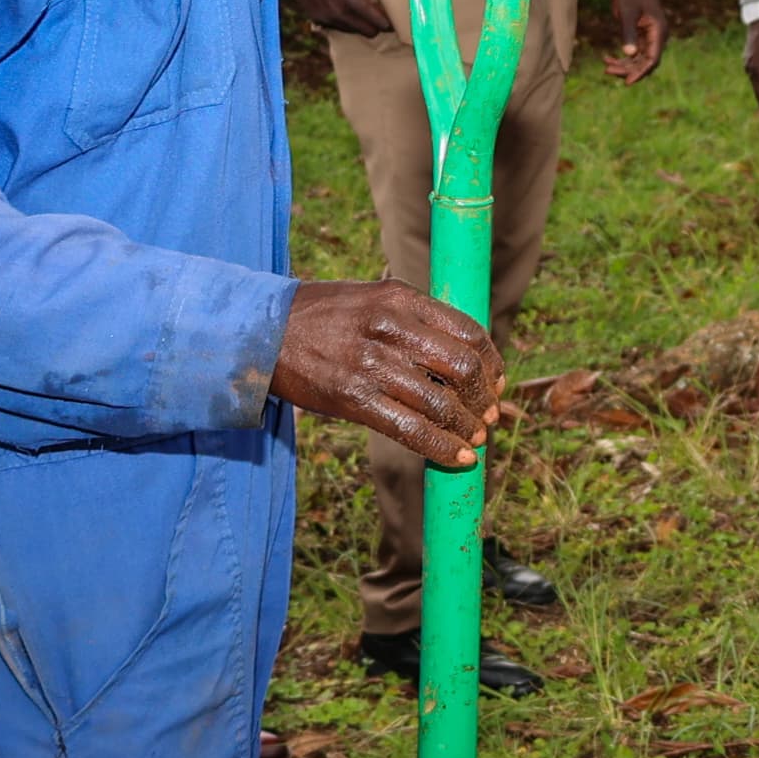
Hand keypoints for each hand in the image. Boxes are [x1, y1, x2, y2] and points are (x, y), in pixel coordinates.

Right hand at [274, 280, 505, 469]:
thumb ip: (416, 320)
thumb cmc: (322, 318)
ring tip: (475, 439)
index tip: (497, 382)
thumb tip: (465, 358)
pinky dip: (442, 448)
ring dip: (467, 427)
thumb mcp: (373, 299)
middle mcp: (390, 328)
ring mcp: (371, 364)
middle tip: (488, 415)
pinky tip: (458, 459)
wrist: (260, 333)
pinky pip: (412, 429)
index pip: (469, 332)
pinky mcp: (353, 398)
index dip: (492, 363)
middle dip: (483, 398)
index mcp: (400, 298)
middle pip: (463, 368)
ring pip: (441, 403)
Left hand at [601, 0, 666, 82]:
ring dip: (624, 65)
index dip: (641, 72)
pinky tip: (607, 58)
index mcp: (658, 31)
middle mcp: (657, 36)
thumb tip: (628, 54)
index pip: (652, 59)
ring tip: (606, 67)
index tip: (627, 82)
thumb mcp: (627, 11)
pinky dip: (623, 57)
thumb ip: (628, 32)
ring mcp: (650, 36)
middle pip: (645, 62)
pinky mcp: (642, 34)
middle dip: (628, 69)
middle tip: (607, 71)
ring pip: (639, 59)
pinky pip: (635, 51)